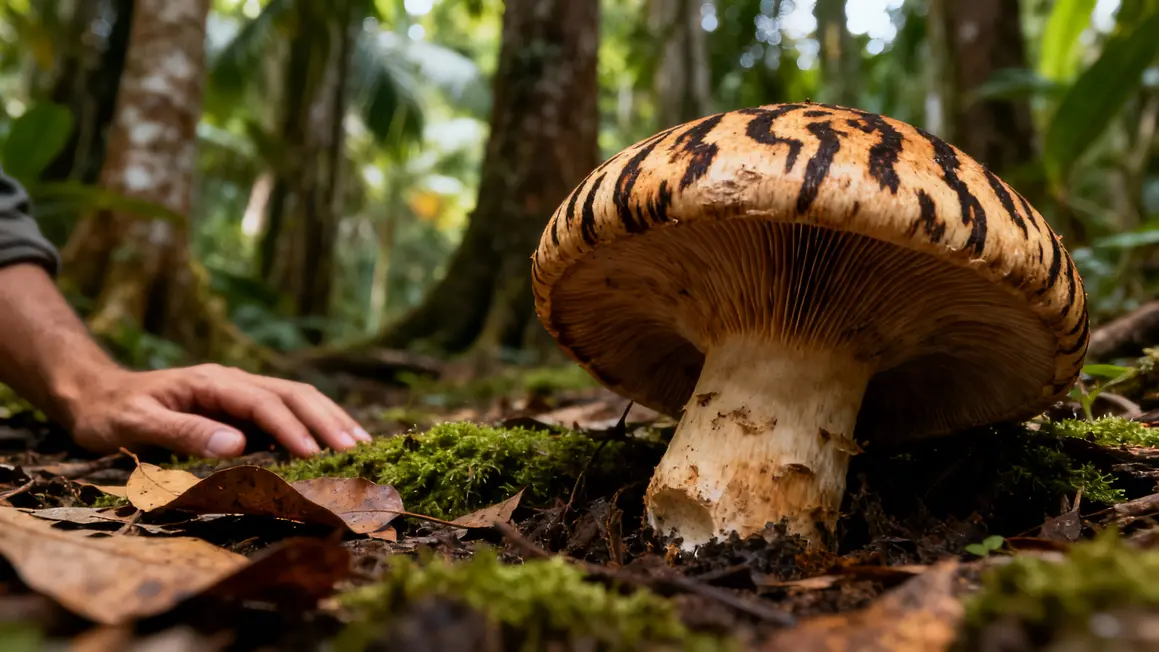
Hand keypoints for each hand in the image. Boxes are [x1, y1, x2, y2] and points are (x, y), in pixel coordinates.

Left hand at [62, 363, 370, 458]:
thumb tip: (236, 445)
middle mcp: (234, 381)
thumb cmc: (112, 413)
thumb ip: (184, 432)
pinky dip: (318, 423)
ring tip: (361, 444)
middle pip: (294, 394)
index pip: (263, 403)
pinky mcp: (243, 408)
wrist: (97, 396)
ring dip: (331, 418)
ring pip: (299, 398)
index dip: (291, 428)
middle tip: (357, 450)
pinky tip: (337, 441)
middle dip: (327, 420)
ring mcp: (241, 393)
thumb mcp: (136, 424)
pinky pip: (289, 411)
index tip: (315, 454)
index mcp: (212, 382)